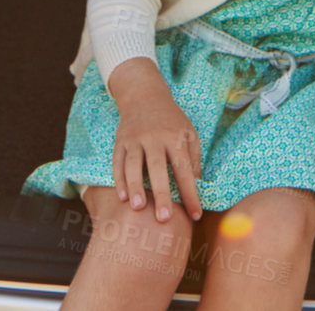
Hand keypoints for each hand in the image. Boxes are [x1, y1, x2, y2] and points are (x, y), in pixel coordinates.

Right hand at [106, 60, 202, 222]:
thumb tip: (197, 188)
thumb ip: (193, 159)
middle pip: (157, 168)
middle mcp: (154, 138)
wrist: (145, 96)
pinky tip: (122, 197)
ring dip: (135, 186)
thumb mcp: (189, 134)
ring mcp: (135, 139)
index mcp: (175, 138)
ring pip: (133, 165)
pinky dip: (119, 180)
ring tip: (138, 207)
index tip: (196, 215)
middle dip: (161, 193)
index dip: (191, 193)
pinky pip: (117, 162)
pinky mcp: (120, 142)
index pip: (184, 169)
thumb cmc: (172, 121)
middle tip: (164, 218)